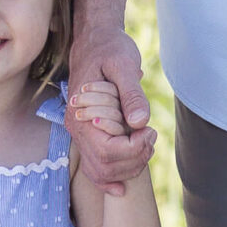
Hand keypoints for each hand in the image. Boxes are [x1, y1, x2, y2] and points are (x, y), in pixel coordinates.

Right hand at [65, 25, 156, 195]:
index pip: (108, 152)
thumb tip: (140, 122)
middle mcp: (76, 128)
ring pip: (101, 172)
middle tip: (150, 136)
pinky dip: (110, 179)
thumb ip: (132, 94)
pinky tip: (123, 186)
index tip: (149, 130)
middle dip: (135, 159)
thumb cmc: (110, 48)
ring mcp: (80, 134)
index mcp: (82, 113)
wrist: (94, 39)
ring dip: (129, 167)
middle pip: (106, 167)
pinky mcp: (88, 135)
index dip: (134, 149)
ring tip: (144, 142)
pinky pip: (95, 167)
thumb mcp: (124, 64)